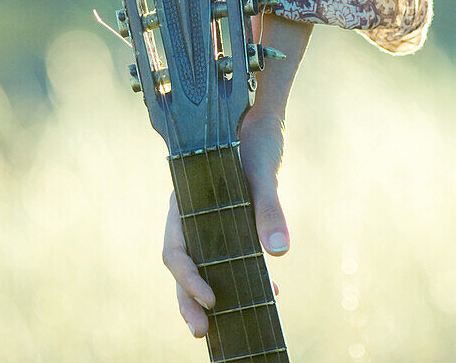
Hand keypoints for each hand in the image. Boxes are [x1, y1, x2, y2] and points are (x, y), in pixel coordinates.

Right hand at [162, 108, 288, 337]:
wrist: (262, 125)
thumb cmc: (255, 143)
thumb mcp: (263, 174)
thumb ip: (269, 210)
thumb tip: (279, 252)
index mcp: (185, 204)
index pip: (176, 250)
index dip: (189, 279)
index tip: (212, 299)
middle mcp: (190, 217)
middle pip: (182, 267)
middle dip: (189, 301)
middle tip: (202, 331)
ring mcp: (207, 222)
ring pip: (200, 267)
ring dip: (208, 297)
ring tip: (220, 327)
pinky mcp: (228, 225)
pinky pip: (226, 258)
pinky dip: (241, 277)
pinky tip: (269, 290)